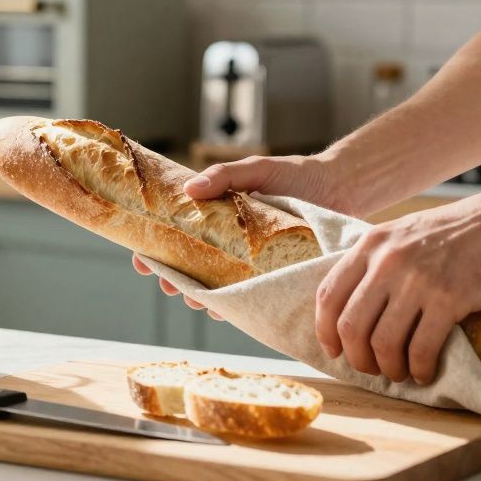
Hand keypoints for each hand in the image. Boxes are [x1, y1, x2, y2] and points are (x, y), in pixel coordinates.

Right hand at [133, 154, 341, 319]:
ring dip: (199, 296)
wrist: (340, 188)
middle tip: (167, 285)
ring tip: (194, 300)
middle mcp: (228, 240)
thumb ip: (224, 176)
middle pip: (189, 265)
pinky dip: (233, 306)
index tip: (141, 259)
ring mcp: (248, 260)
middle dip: (173, 279)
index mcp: (216, 214)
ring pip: (214, 285)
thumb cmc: (295, 174)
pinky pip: (247, 296)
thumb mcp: (255, 169)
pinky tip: (224, 311)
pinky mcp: (272, 274)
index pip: (174, 233)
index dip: (153, 248)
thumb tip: (189, 190)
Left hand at [314, 184, 480, 384]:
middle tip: (369, 368)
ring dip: (388, 368)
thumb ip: (378, 260)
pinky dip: (420, 368)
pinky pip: (421, 348)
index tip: (334, 349)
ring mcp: (417, 280)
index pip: (329, 294)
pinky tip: (425, 372)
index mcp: (372, 243)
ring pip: (383, 343)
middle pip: (351, 325)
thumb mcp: (406, 232)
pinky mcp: (450, 299)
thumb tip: (354, 302)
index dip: (325, 330)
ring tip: (399, 373)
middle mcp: (388, 261)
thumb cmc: (461, 230)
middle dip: (356, 357)